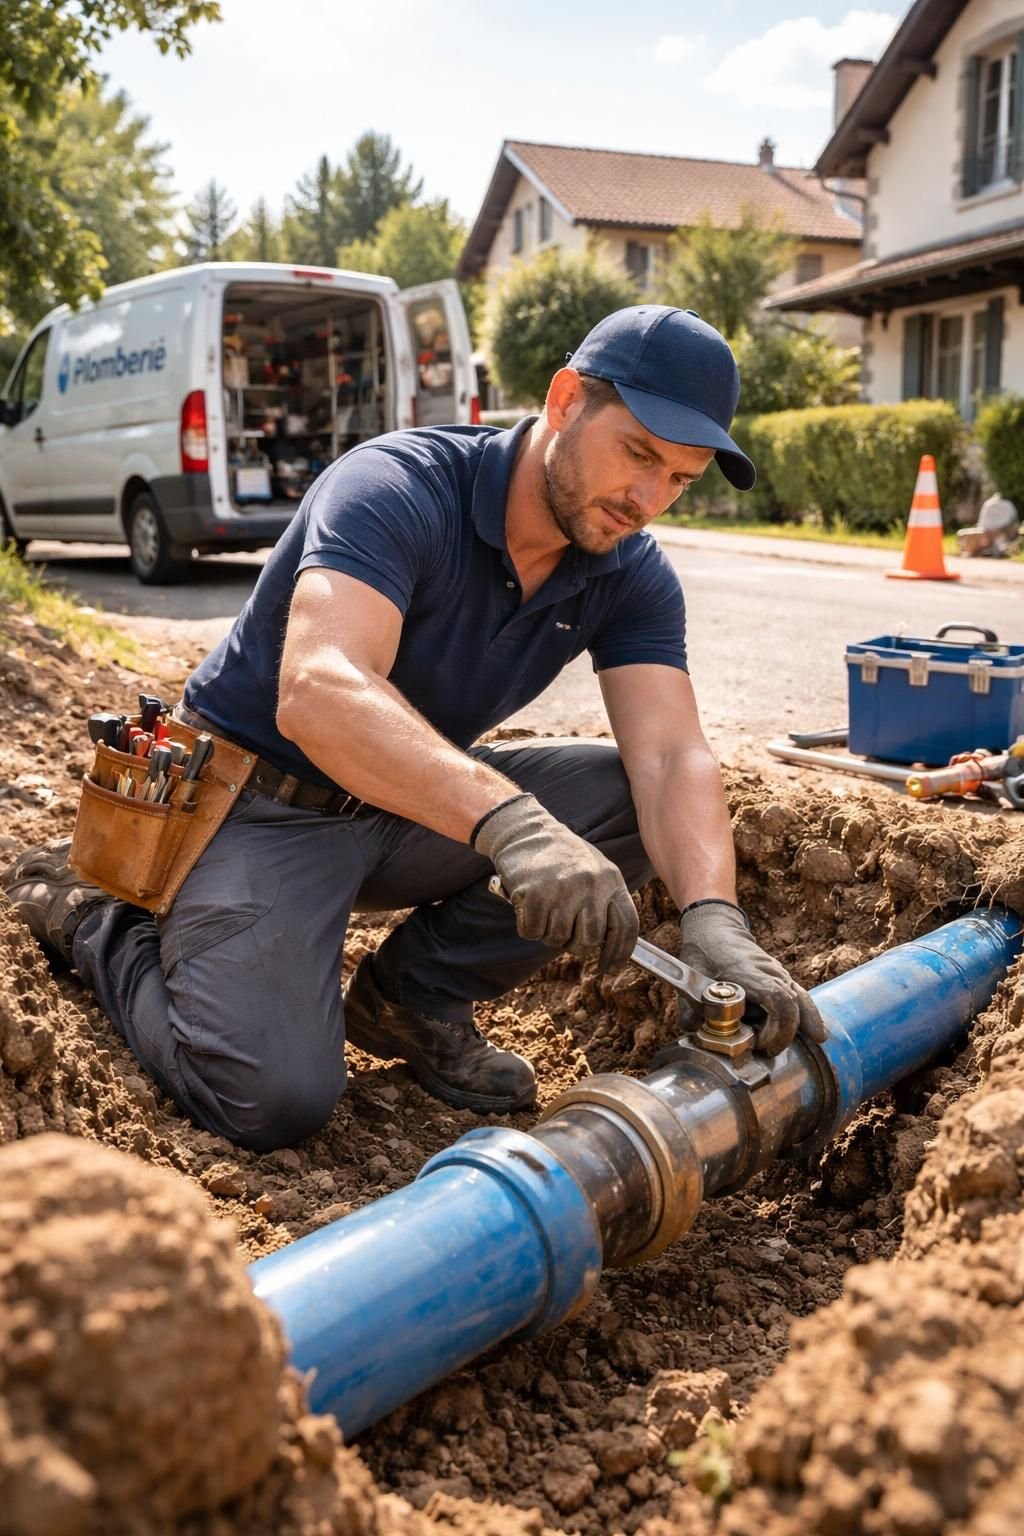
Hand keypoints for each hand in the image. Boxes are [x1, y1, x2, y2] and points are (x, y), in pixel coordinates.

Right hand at [474, 794, 638, 971]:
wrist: (525, 830)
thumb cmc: (561, 856)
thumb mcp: (594, 870)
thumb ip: (604, 902)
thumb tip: (607, 945)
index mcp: (611, 879)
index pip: (626, 926)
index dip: (619, 953)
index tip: (609, 968)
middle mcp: (590, 885)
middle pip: (589, 940)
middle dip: (575, 944)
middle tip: (563, 930)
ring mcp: (562, 890)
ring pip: (557, 939)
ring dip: (547, 932)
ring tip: (544, 909)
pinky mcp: (533, 894)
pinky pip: (532, 932)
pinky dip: (527, 925)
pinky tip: (527, 906)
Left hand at [678, 899, 824, 1055]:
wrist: (715, 929)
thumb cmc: (704, 953)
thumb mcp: (690, 980)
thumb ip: (690, 1009)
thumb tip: (693, 1034)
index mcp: (748, 973)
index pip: (777, 1000)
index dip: (775, 1027)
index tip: (759, 1042)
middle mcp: (769, 972)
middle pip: (792, 1005)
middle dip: (784, 1033)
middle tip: (767, 1051)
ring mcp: (778, 973)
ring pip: (801, 1000)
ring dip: (801, 1026)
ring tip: (803, 1044)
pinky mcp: (781, 977)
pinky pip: (801, 996)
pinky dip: (809, 1015)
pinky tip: (817, 1034)